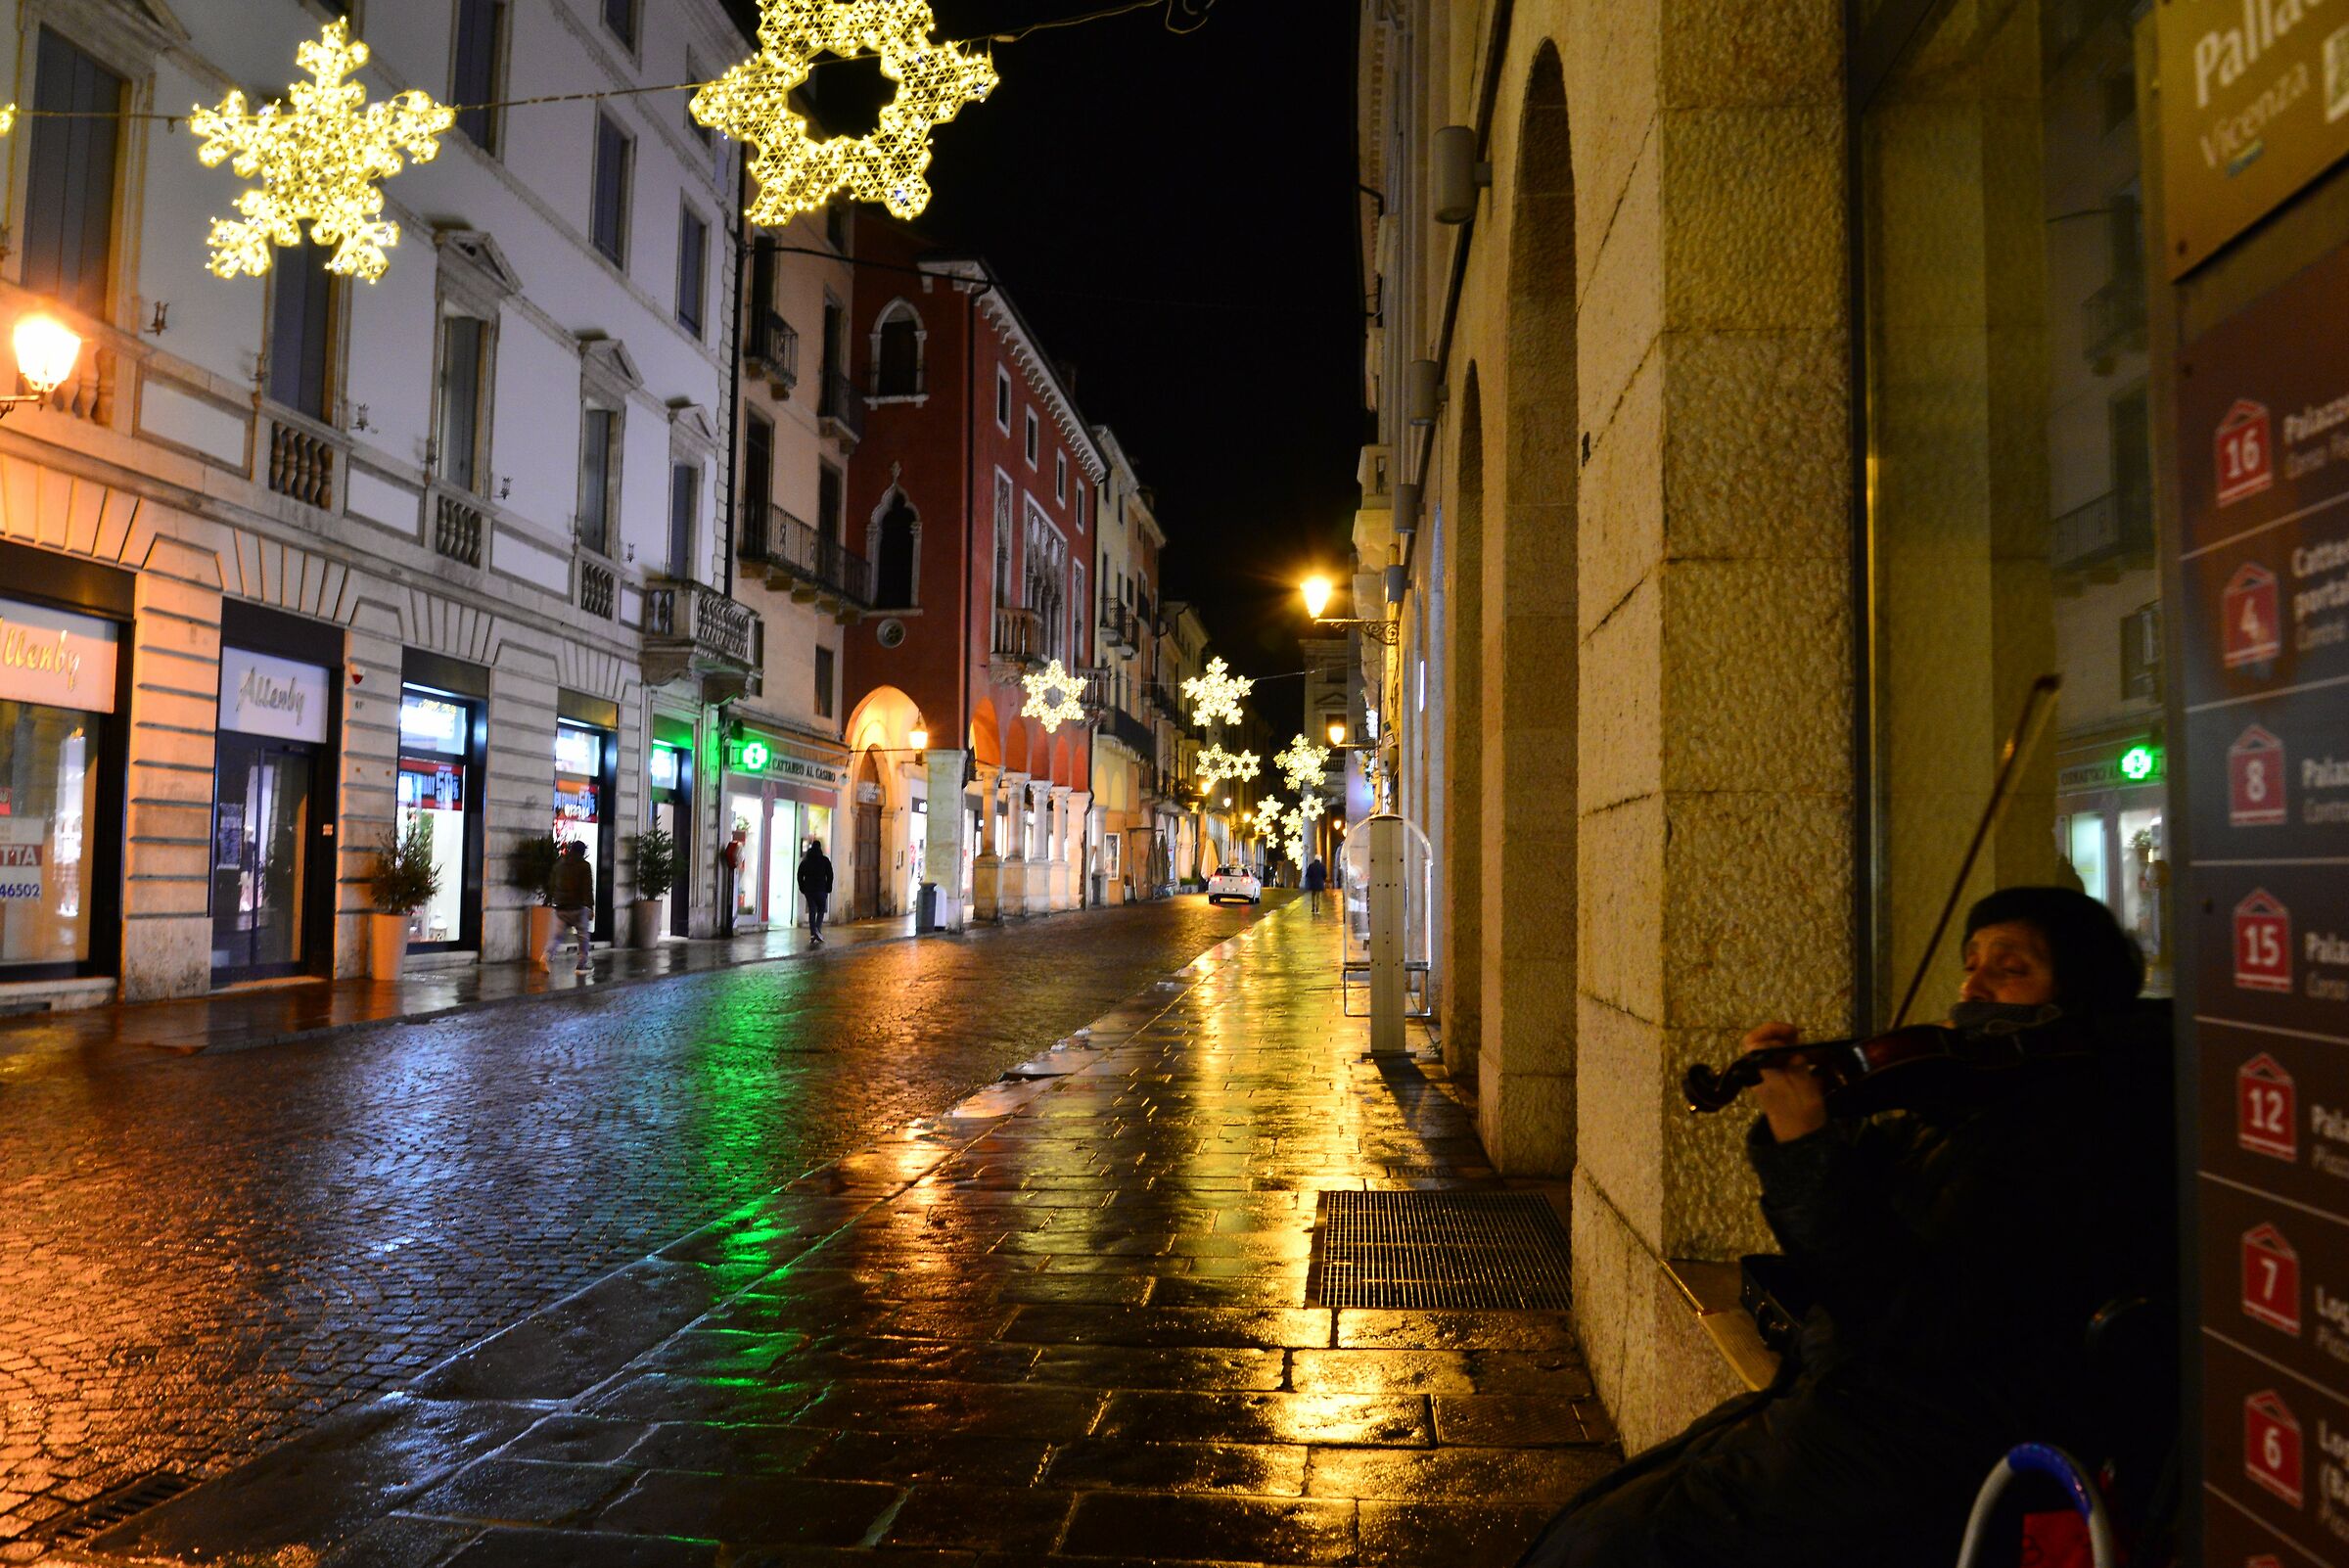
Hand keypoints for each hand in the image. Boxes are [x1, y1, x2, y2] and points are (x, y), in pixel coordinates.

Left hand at [1743, 1022, 1827, 1142]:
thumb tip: (1793, 1053)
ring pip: (1767, 1053)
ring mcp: (1764, 1080)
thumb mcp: (1806, 1091)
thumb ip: (1798, 1069)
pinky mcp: (1773, 1086)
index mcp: (1763, 1075)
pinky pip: (1776, 1064)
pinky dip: (1789, 1057)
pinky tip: (1805, 1060)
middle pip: (1758, 1045)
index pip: (1753, 1044)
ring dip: (1784, 1046)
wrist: (1799, 1143)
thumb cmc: (1803, 1118)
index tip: (1793, 1033)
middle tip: (1798, 1036)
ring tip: (1803, 1047)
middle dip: (1777, 1035)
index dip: (1771, 1032)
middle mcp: (1759, 1075)